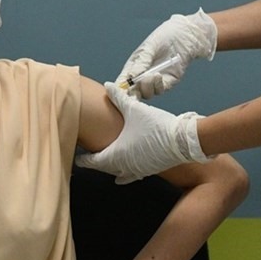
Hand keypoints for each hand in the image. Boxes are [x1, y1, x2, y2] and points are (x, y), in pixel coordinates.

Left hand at [75, 82, 210, 183]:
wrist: (182, 140)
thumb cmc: (155, 125)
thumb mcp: (134, 109)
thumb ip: (118, 97)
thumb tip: (107, 85)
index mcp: (116, 155)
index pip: (94, 161)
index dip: (85, 160)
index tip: (78, 158)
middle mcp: (124, 167)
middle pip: (105, 168)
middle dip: (97, 162)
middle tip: (89, 157)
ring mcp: (137, 171)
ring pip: (118, 173)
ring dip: (111, 167)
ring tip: (106, 161)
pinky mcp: (149, 171)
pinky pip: (131, 174)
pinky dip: (125, 172)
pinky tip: (124, 171)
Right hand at [117, 9, 216, 98]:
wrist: (185, 36)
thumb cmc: (165, 37)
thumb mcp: (150, 46)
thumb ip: (141, 61)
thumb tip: (131, 77)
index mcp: (134, 66)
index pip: (123, 81)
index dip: (120, 89)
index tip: (119, 92)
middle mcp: (142, 75)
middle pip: (133, 92)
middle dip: (133, 93)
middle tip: (136, 87)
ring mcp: (155, 80)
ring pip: (146, 93)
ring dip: (147, 87)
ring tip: (153, 74)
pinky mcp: (167, 83)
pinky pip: (159, 90)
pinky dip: (157, 86)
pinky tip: (159, 75)